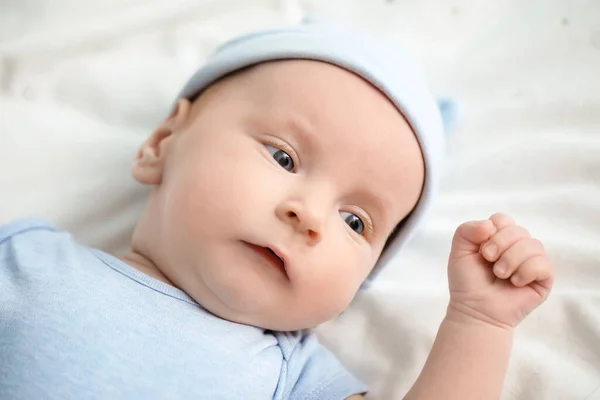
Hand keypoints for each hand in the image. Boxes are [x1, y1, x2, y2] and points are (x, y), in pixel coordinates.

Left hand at [446, 213, 553, 328]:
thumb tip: (490, 225)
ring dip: (511, 260)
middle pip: (519, 230)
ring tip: (500, 275)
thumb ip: (466, 230)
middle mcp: (517, 247)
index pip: (503, 219)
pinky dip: (525, 272)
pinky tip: (515, 282)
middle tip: (489, 261)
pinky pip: (543, 264)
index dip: (492, 230)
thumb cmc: (467, 282)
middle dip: (500, 244)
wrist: (474, 309)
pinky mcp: (544, 278)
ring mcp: (532, 261)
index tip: (481, 248)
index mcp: (499, 238)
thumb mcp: (459, 251)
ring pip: (533, 245)